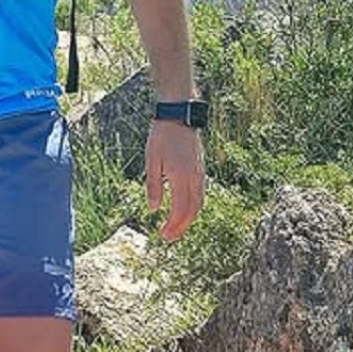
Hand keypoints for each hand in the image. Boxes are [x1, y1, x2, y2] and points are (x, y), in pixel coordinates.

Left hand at [144, 120, 205, 240]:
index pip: (180, 210)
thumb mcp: (151, 160)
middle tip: (168, 236)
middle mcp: (194, 178)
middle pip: (192, 211)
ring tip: (176, 226)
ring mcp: (200, 173)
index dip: (173, 226)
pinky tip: (185, 208)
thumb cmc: (161, 135)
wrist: (178, 115)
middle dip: (181, 226)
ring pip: (199, 203)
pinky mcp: (201, 168)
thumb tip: (153, 209)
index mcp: (181, 177)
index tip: (163, 236)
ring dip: (189, 218)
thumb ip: (153, 185)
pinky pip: (201, 193)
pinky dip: (194, 206)